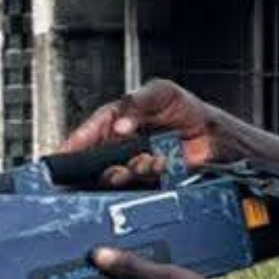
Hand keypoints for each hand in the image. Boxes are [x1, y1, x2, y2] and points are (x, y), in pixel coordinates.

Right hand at [63, 80, 230, 179]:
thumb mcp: (160, 92)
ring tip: (147, 161)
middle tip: (119, 165)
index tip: (63, 155)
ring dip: (131, 171)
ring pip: (117, 176)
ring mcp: (135, 162)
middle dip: (105, 165)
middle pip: (97, 161)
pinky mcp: (151, 179)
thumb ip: (137, 103)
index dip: (74, 145)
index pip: (88, 132)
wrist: (215, 134)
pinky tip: (161, 164)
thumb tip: (120, 125)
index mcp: (116, 120)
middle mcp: (121, 143)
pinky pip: (140, 186)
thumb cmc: (187, 108)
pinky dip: (150, 176)